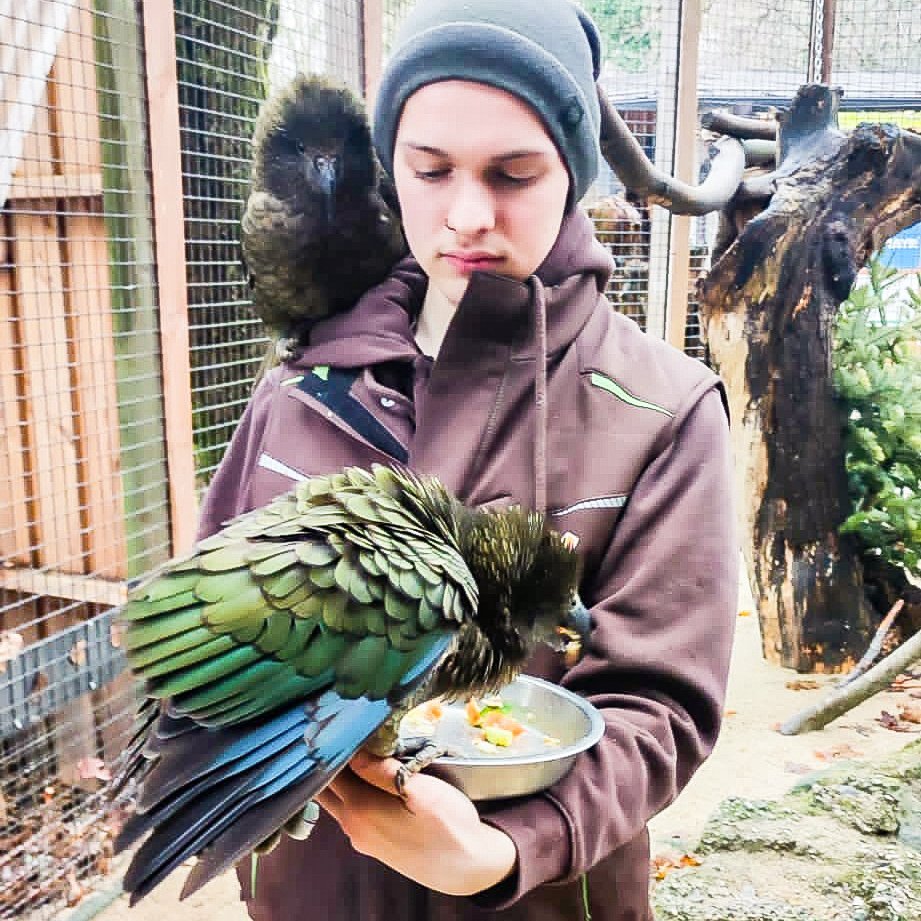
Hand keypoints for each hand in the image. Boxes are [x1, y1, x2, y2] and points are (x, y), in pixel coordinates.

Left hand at [315, 750, 516, 895]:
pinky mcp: (373, 842)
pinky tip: (376, 776)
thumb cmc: (451, 826)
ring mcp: (361, 836)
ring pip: (339, 797)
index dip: (332, 743)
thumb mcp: (423, 792)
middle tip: (351, 731)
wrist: (470, 867)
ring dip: (346, 773)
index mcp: (359, 809)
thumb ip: (384, 771)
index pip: (327, 769)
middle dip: (333, 758)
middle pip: (326, 785)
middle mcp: (352, 825)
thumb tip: (354, 751)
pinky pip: (353, 809)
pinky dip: (357, 788)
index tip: (342, 720)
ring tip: (367, 749)